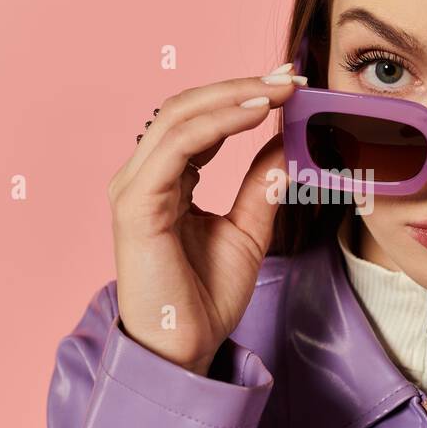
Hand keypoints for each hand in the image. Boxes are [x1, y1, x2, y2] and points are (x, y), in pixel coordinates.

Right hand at [107, 64, 301, 375]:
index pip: (201, 121)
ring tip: (279, 90)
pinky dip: (217, 123)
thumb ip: (262, 184)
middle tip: (291, 76)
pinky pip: (176, 146)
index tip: (291, 84)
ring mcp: (135, 188)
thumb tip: (289, 141)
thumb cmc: (205, 299)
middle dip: (242, 86)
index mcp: (166, 180)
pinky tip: (255, 115)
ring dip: (233, 96)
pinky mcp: (136, 204)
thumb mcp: (248, 230)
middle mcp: (144, 177)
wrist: (184, 350)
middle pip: (187, 108)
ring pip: (178, 117)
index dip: (243, 96)